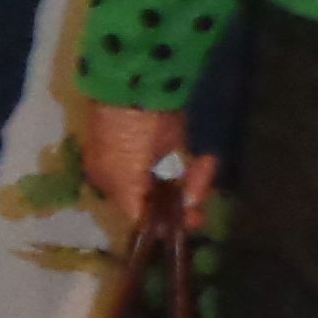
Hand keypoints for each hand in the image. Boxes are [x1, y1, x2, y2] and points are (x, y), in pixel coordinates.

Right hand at [79, 100, 215, 225]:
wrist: (138, 89)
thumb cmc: (123, 137)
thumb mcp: (120, 176)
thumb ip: (133, 207)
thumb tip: (145, 228)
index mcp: (110, 182)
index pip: (138, 212)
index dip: (161, 223)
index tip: (184, 226)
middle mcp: (131, 173)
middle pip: (162, 202)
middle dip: (183, 206)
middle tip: (199, 212)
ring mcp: (154, 158)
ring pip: (179, 186)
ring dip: (196, 186)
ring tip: (204, 171)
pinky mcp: (174, 143)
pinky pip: (190, 167)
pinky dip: (201, 169)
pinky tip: (207, 161)